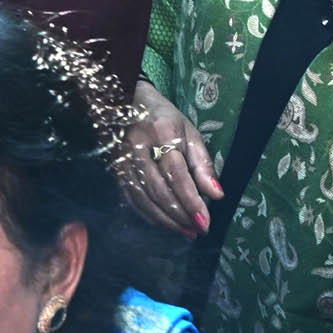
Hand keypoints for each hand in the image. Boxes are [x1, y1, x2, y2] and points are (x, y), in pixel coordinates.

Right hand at [126, 79, 222, 235]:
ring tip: (185, 231)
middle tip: (197, 230)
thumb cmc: (165, 117)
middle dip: (180, 214)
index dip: (191, 200)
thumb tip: (217, 195)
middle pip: (159, 189)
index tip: (205, 221)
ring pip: (143, 198)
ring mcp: (123, 158)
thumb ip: (203, 164)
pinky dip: (148, 215)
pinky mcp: (115, 168)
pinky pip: (131, 198)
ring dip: (165, 220)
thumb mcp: (189, 133)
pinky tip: (163, 223)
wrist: (128, 101)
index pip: (177, 173)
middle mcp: (139, 146)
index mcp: (162, 132)